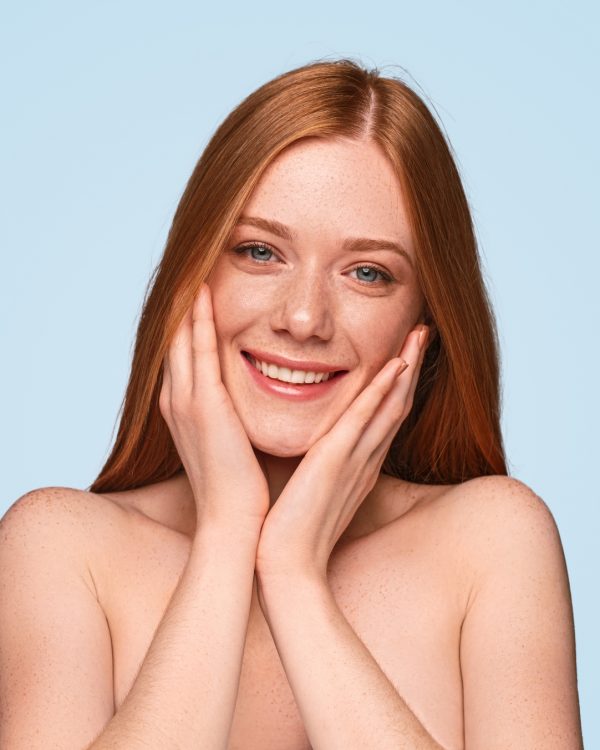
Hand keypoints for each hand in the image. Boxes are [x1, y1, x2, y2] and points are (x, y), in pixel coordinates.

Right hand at [159, 283, 269, 535]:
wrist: (234, 523)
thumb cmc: (239, 489)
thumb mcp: (230, 444)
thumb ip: (231, 419)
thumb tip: (244, 406)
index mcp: (184, 409)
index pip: (183, 353)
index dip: (187, 321)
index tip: (197, 290)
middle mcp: (176, 400)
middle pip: (176, 338)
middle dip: (182, 303)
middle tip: (189, 265)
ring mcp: (185, 401)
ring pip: (183, 336)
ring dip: (189, 300)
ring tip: (196, 264)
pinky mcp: (203, 404)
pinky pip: (200, 349)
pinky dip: (199, 318)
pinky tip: (204, 290)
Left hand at [254, 324, 428, 583]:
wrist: (284, 565)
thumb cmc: (293, 531)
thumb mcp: (311, 490)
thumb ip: (317, 467)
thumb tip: (311, 451)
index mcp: (358, 465)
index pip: (384, 416)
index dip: (398, 384)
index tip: (404, 352)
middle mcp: (365, 459)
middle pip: (396, 404)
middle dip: (411, 366)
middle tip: (422, 331)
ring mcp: (355, 460)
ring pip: (389, 405)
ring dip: (406, 368)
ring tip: (419, 334)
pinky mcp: (335, 462)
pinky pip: (365, 421)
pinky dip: (381, 392)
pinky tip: (395, 366)